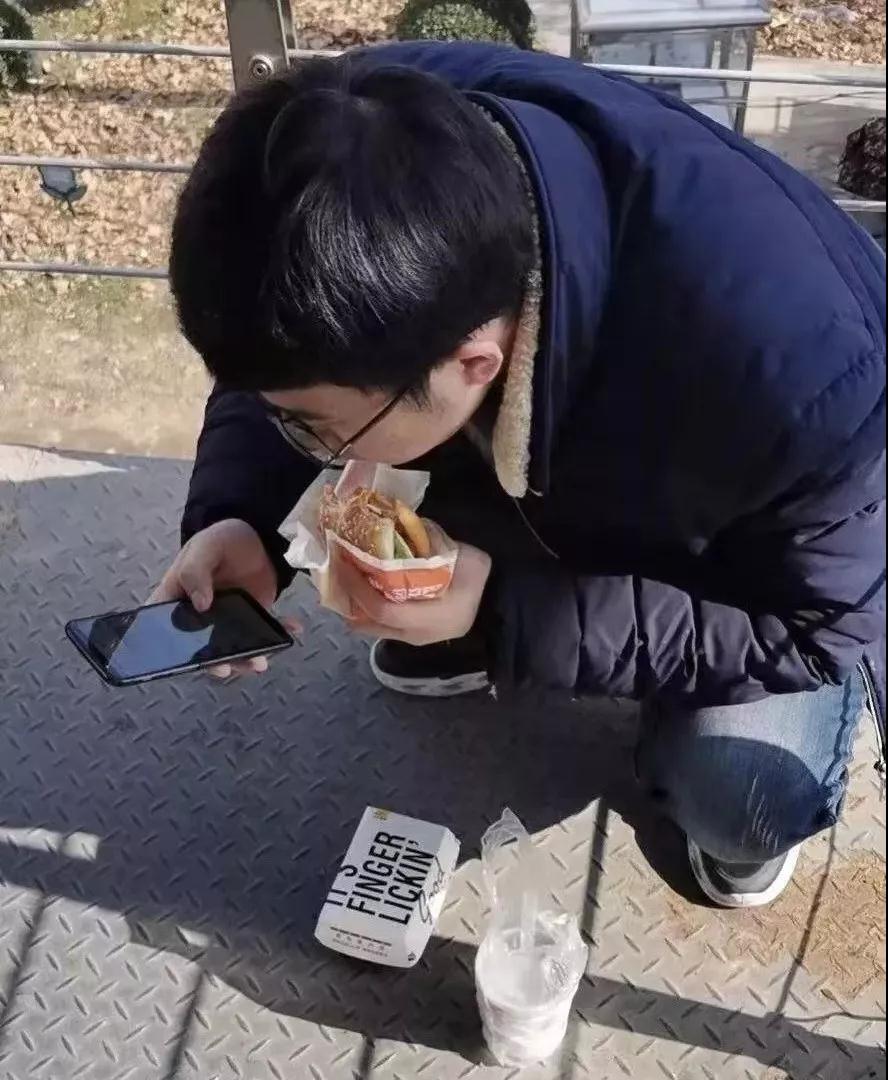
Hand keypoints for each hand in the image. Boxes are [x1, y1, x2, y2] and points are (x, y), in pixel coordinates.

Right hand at [149, 518, 297, 676]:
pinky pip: (265, 631)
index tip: (184, 660)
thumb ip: (195, 571)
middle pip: (199, 648)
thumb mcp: (205, 547)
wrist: (257, 536)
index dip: (168, 649)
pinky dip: (279, 633)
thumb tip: (200, 604)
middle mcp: (199, 617)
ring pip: (233, 648)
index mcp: (177, 600)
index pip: (162, 628)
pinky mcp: (253, 617)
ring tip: (260, 662)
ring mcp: (228, 621)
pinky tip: (291, 629)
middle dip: (214, 662)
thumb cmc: (221, 540)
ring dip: (246, 658)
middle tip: (226, 667)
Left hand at [337, 542, 491, 646]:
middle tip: (335, 570)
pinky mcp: (415, 637)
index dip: (359, 587)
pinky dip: (368, 609)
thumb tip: (397, 518)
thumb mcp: (461, 554)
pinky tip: (365, 587)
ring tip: (345, 578)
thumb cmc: (481, 577)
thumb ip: (430, 540)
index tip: (343, 563)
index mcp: (432, 617)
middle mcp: (419, 635)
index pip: (383, 608)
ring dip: (355, 605)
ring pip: (373, 628)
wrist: (500, 600)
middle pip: (370, 623)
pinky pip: (383, 626)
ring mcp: (416, 639)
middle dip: (348, 598)